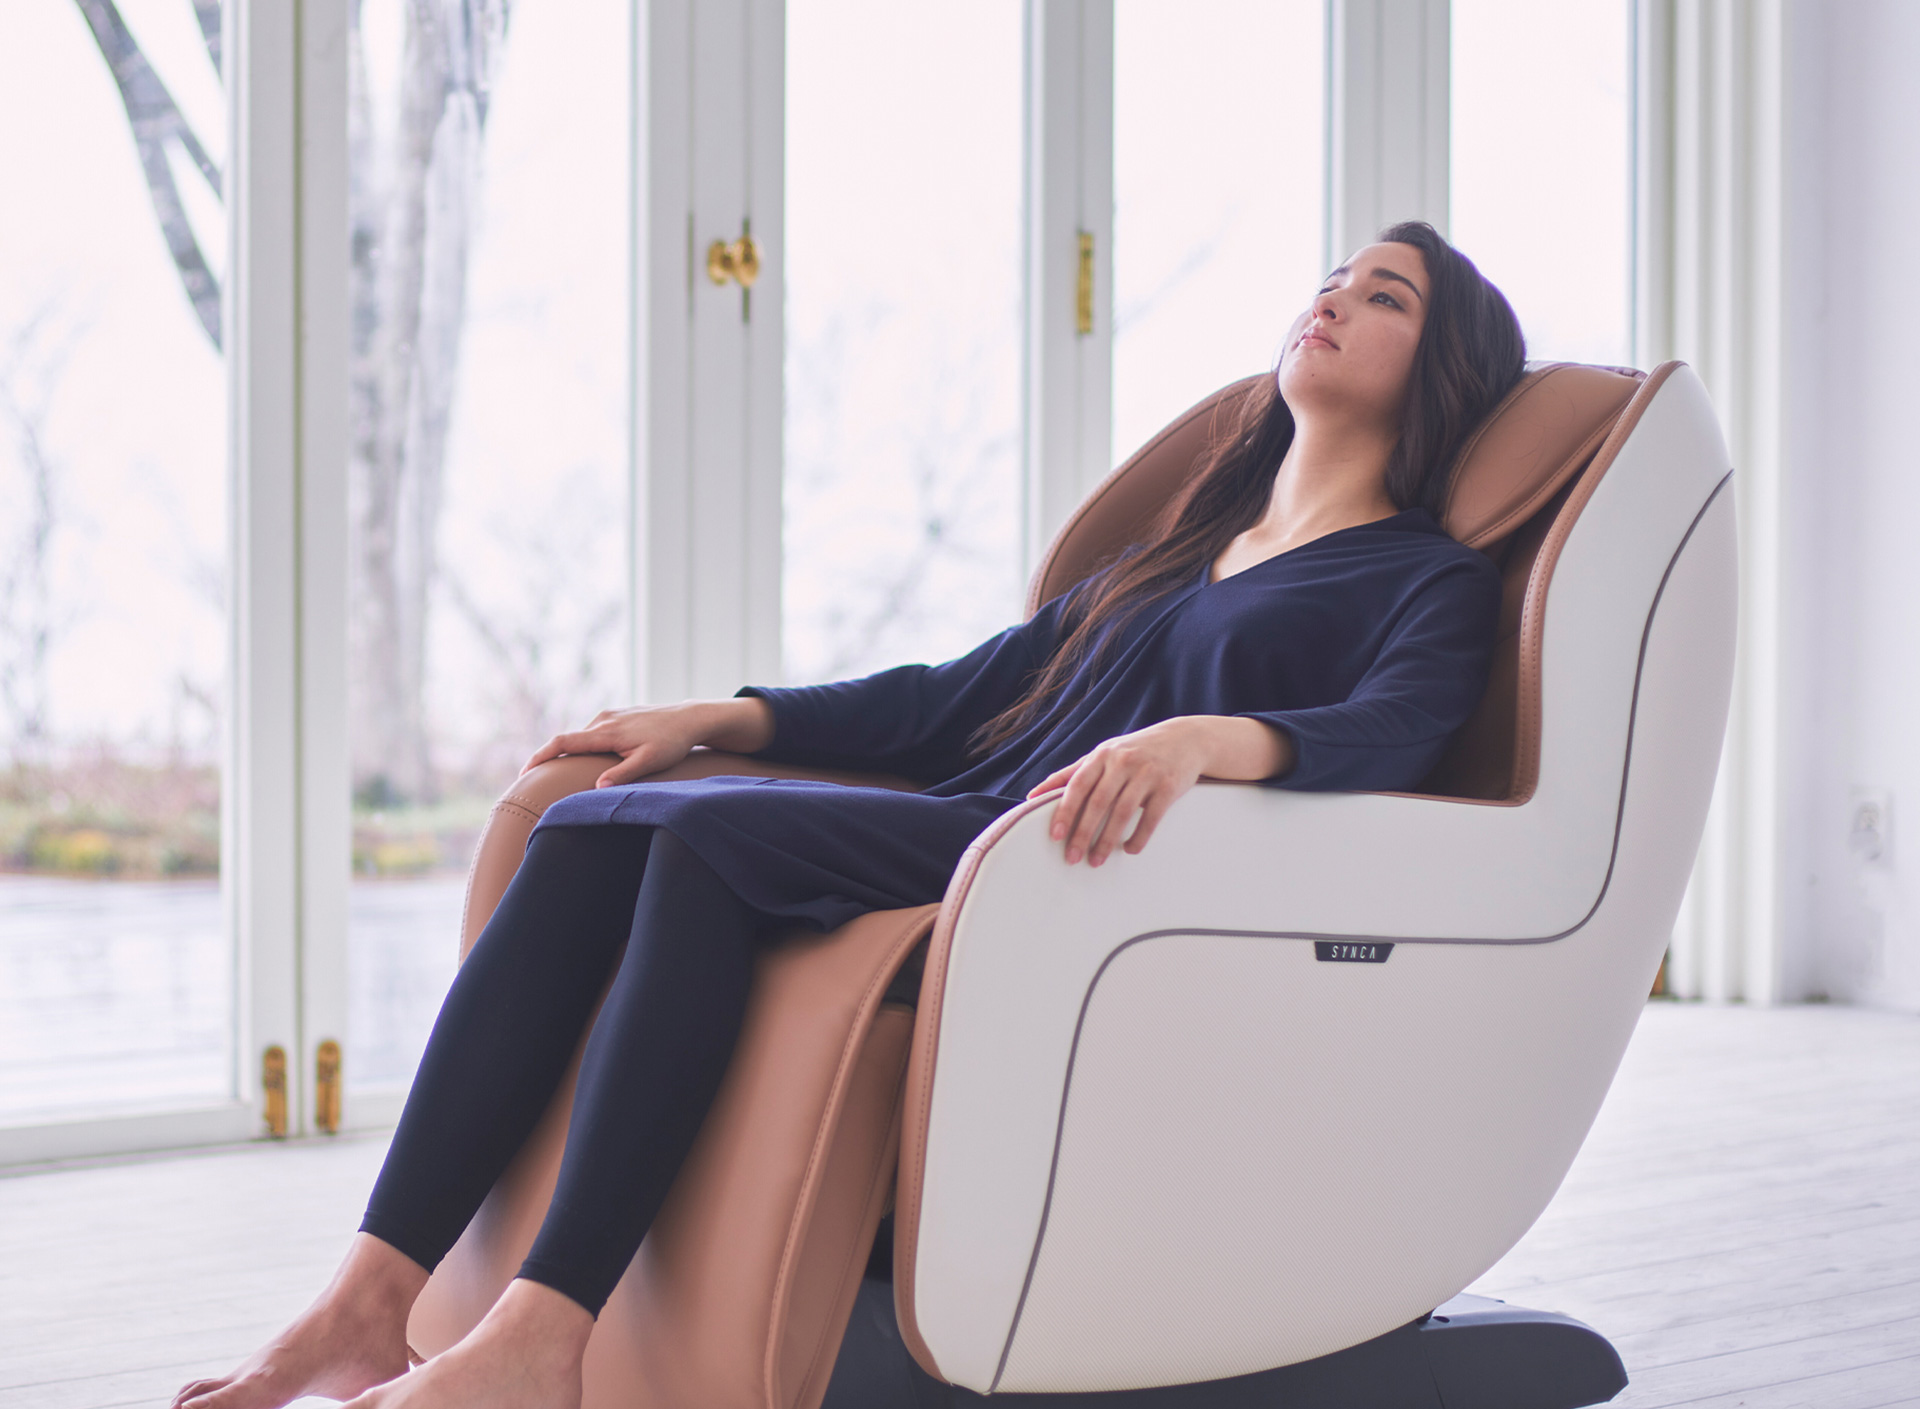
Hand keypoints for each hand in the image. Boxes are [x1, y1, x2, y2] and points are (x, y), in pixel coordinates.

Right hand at [521, 698, 774, 788]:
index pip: (563, 743)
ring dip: (570, 753)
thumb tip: (597, 788)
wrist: (690, 718)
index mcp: (606, 732)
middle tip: (535, 783)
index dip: (540, 757)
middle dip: (549, 759)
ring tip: (559, 776)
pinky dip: (584, 746)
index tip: (524, 773)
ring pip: (581, 737)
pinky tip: (588, 760)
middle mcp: (603, 720)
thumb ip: (623, 774)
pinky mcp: (617, 716)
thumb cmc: (672, 742)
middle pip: (567, 741)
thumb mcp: (650, 761)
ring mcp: (609, 715)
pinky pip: (593, 733)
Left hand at [1026, 716, 1290, 865]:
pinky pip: (1151, 817)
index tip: (1055, 835)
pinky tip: (1129, 850)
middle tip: (1072, 857)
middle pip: (1099, 802)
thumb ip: (1071, 773)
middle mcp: (1124, 761)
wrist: (1185, 740)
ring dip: (1107, 840)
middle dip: (1083, 833)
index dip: (1065, 811)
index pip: (1079, 785)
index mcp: (1103, 755)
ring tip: (1096, 860)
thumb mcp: (1104, 754)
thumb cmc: (1135, 750)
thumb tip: (1033, 794)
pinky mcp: (1169, 786)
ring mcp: (1148, 773)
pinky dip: (1138, 837)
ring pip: (1123, 812)